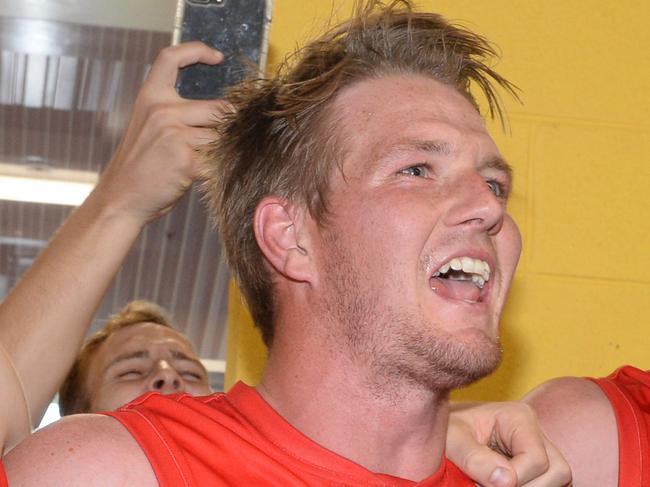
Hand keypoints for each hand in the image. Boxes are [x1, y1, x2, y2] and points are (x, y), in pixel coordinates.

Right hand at [92, 41, 230, 223]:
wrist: (121, 199)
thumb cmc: (140, 166)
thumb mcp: (149, 128)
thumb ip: (176, 114)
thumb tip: (221, 111)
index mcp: (150, 98)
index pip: (171, 58)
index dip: (197, 51)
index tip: (217, 57)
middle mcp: (162, 110)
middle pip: (217, 108)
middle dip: (227, 127)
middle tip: (220, 144)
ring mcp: (175, 134)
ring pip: (221, 136)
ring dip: (220, 151)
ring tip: (203, 163)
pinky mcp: (188, 160)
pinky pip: (218, 159)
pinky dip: (217, 169)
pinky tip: (201, 176)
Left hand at [447, 402, 571, 486]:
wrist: (445, 430)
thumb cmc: (448, 429)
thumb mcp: (453, 440)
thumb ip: (475, 459)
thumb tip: (507, 482)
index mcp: (518, 417)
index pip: (537, 459)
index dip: (517, 480)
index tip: (486, 483)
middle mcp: (536, 431)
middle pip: (558, 471)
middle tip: (491, 485)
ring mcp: (541, 448)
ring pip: (560, 480)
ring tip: (495, 484)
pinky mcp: (537, 465)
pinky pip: (550, 483)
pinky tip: (503, 484)